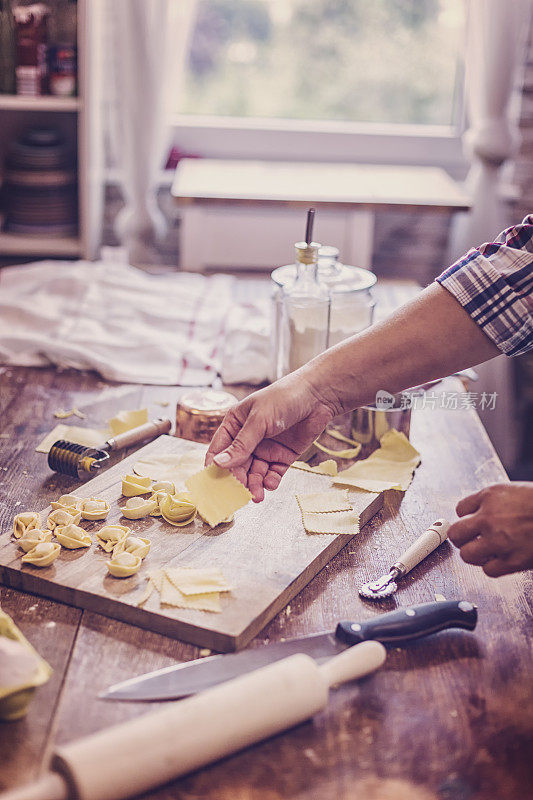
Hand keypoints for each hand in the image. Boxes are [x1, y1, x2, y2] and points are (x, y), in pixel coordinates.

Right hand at [205, 372, 337, 501]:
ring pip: (254, 473)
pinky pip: (273, 474)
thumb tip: (219, 463)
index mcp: (235, 425)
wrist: (317, 396)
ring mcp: (266, 448)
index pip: (219, 449)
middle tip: (239, 495)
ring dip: (254, 485)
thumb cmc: (283, 398)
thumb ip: (241, 444)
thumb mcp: (258, 420)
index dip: (215, 467)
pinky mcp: (283, 456)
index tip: (213, 485)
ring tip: (257, 496)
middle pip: (237, 466)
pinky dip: (270, 481)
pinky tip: (270, 484)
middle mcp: (248, 439)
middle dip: (238, 480)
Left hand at [448, 482, 532, 576]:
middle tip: (471, 539)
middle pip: (456, 533)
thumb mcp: (515, 491)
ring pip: (467, 555)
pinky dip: (493, 567)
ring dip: (475, 554)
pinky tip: (502, 559)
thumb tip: (478, 512)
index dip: (468, 517)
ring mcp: (499, 541)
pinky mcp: (511, 561)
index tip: (473, 521)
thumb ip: (494, 501)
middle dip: (463, 537)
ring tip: (486, 551)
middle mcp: (489, 518)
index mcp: (490, 497)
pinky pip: (488, 570)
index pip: (460, 509)